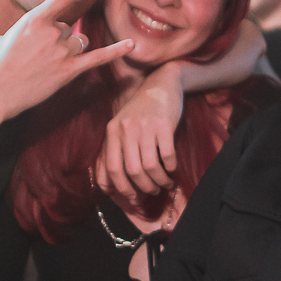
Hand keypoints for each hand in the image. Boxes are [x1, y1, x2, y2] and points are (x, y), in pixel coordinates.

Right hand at [0, 0, 133, 117]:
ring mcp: (60, 52)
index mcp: (34, 19)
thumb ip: (28, 29)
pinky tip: (131, 45)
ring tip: (47, 66)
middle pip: (70, 28)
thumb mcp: (7, 36)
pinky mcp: (68, 71)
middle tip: (38, 58)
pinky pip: (97, 58)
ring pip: (79, 43)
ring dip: (69, 52)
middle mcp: (51, 32)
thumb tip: (39, 33)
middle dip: (58, 41)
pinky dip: (115, 51)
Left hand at [98, 65, 183, 194]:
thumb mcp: (122, 127)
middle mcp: (126, 129)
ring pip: (150, 166)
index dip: (121, 187)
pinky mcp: (164, 124)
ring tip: (165, 184)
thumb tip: (108, 186)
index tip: (132, 197)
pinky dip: (171, 168)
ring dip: (159, 181)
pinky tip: (173, 170)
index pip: (112, 167)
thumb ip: (114, 151)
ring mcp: (145, 126)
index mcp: (112, 131)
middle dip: (144, 187)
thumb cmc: (141, 111)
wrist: (162, 83)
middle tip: (153, 192)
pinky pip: (167, 156)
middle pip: (132, 171)